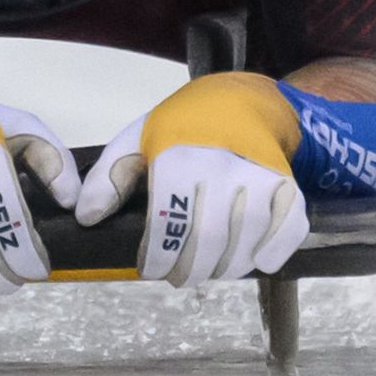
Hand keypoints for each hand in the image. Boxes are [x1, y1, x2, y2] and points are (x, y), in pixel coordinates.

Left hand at [74, 73, 309, 286]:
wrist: (243, 100)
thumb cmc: (185, 125)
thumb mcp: (139, 139)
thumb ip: (110, 176)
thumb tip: (87, 217)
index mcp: (178, 158)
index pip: (167, 224)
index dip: (157, 257)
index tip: (151, 269)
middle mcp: (220, 168)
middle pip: (206, 242)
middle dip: (189, 270)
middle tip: (179, 276)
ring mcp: (258, 177)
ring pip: (244, 243)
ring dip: (224, 268)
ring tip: (209, 269)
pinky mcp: (288, 185)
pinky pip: (287, 230)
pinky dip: (272, 253)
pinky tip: (255, 260)